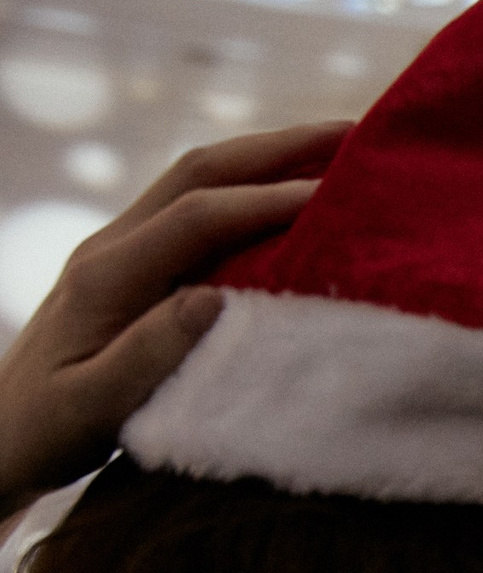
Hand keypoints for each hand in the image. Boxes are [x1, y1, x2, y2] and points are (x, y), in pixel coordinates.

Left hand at [0, 122, 338, 516]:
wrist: (2, 437)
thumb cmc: (48, 433)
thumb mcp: (93, 409)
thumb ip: (148, 354)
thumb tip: (214, 297)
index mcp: (106, 275)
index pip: (198, 215)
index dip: (270, 200)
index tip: (340, 196)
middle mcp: (113, 246)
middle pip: (202, 171)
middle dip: (281, 147)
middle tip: (357, 135)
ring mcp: (123, 249)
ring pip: (202, 179)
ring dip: (271, 156)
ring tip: (342, 149)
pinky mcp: (138, 263)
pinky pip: (202, 208)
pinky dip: (256, 188)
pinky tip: (298, 195)